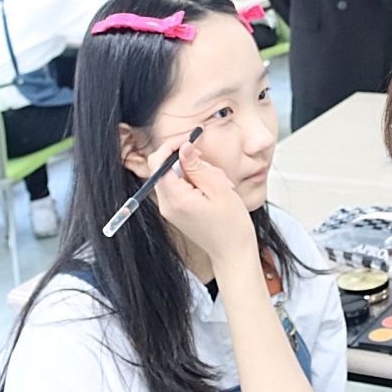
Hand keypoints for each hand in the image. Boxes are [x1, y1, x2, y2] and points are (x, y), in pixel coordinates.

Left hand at [151, 141, 258, 278]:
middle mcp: (167, 205)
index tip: (190, 140)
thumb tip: (183, 147)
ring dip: (197, 173)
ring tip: (221, 184)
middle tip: (212, 168)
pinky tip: (215, 190)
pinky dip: (197, 183)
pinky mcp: (177, 211)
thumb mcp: (218, 188)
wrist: (233, 251)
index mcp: (176, 199)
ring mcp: (170, 209)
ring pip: (175, 176)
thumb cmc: (231, 224)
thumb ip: (197, 167)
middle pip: (165, 168)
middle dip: (189, 161)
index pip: (158, 163)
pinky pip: (180, 187)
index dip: (171, 146)